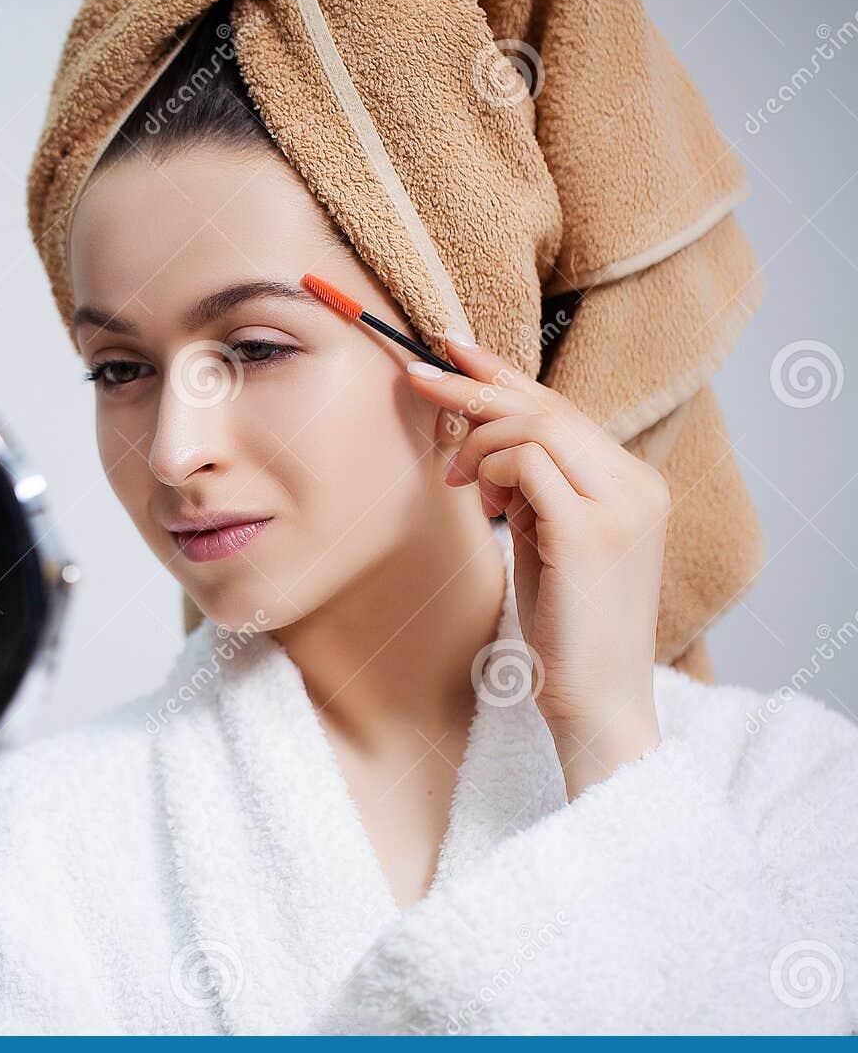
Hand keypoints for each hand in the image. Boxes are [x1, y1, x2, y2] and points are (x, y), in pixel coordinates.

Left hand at [404, 330, 669, 799]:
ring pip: (535, 426)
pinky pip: (528, 463)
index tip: (452, 349)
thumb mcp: (548, 542)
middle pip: (547, 406)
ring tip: (458, 483)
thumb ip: (533, 489)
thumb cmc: (564, 629)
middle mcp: (636, 485)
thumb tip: (488, 439)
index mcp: (632, 483)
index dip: (504, 374)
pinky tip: (482, 503)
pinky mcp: (591, 531)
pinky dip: (492, 471)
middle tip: (417, 375)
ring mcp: (620, 506)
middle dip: (474, 386)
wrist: (596, 703)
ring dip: (478, 443)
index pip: (562, 409)